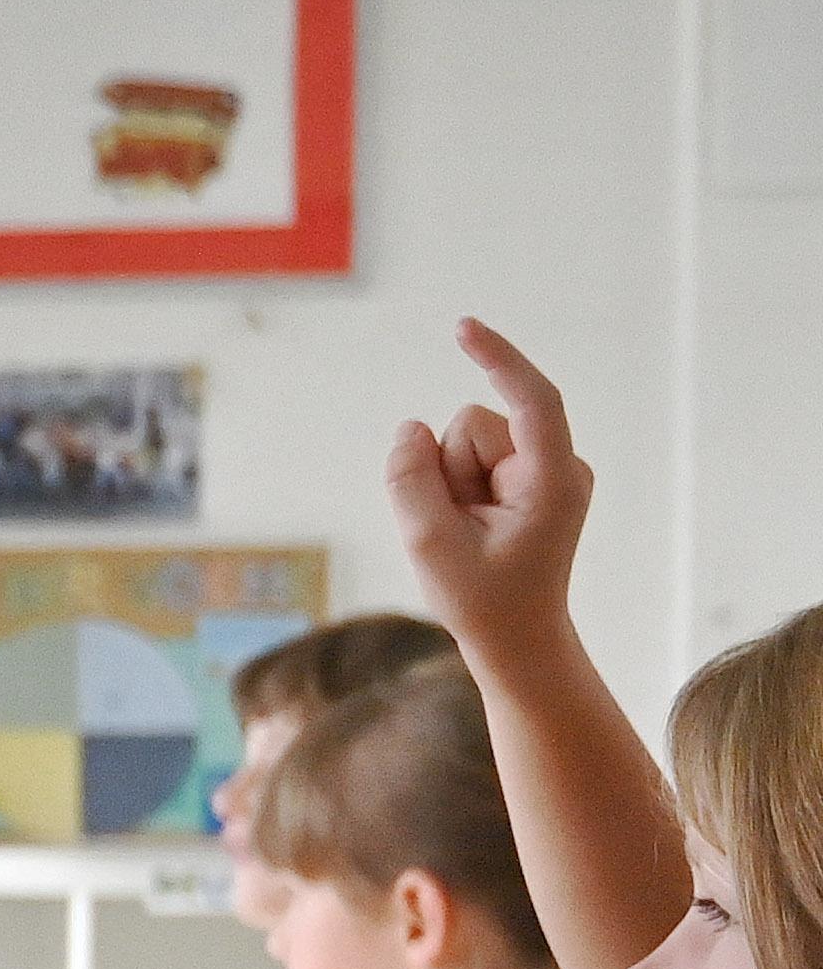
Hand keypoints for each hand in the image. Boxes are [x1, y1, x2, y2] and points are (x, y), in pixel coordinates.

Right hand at [385, 319, 595, 655]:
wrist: (517, 639)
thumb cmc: (483, 600)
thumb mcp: (429, 544)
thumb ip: (410, 478)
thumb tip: (410, 427)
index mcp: (553, 481)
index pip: (533, 400)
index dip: (498, 359)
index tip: (463, 329)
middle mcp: (558, 466)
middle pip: (473, 425)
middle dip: (448, 467)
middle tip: (458, 529)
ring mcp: (545, 471)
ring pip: (464, 440)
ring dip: (449, 482)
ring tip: (467, 530)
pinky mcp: (526, 477)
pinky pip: (467, 457)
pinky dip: (455, 487)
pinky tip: (472, 524)